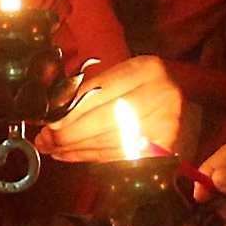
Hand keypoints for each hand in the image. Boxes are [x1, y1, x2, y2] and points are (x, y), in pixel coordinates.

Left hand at [37, 55, 182, 160]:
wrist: (180, 107)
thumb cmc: (142, 89)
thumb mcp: (121, 77)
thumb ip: (91, 91)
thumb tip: (54, 113)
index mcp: (147, 69)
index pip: (101, 91)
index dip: (71, 110)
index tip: (49, 121)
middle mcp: (161, 95)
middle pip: (105, 119)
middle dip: (69, 133)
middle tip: (44, 140)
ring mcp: (166, 125)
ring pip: (108, 140)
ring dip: (75, 148)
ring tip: (52, 148)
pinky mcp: (163, 150)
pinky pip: (117, 155)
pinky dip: (90, 156)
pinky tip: (70, 154)